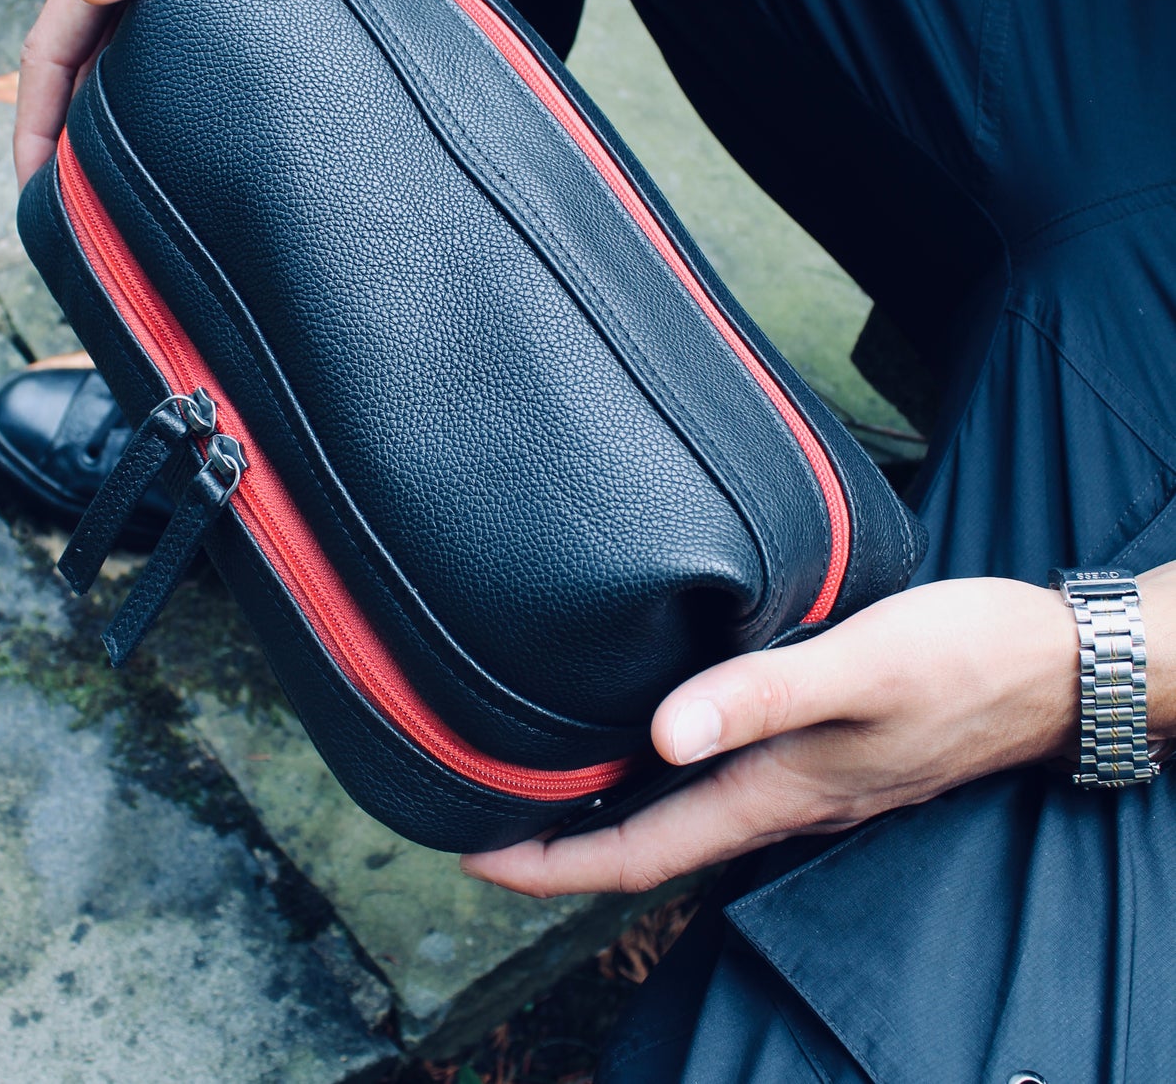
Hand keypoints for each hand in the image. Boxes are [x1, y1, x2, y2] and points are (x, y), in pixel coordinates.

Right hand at [13, 0, 335, 186]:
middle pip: (85, 67)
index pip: (53, 50)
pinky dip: (174, 82)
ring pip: (131, 57)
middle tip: (83, 211)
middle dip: (72, 136)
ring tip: (133, 187)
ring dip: (123, 116)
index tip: (34, 186)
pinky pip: (178, 38)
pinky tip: (197, 115)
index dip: (36, 120)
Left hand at [463, 577, 1079, 896]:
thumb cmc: (962, 660)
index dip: (549, 864)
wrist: (1053, 664)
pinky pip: (720, 778)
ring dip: (609, 808)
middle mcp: (777, 799)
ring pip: (681, 812)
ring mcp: (802, 778)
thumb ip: (762, 698)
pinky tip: (646, 728)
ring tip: (541, 775)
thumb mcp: (858, 668)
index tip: (473, 853)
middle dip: (562, 842)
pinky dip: (662, 771)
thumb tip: (662, 736)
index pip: (637, 854)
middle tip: (484, 812)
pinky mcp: (821, 744)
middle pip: (647, 842)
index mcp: (772, 795)